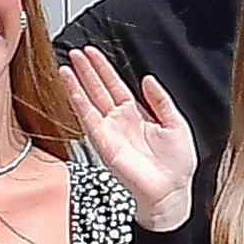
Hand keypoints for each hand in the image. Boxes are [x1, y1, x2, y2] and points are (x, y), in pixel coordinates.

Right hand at [62, 49, 198, 231]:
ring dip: (77, 84)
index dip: (104, 69)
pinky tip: (72, 89)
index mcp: (136, 114)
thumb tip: (148, 79)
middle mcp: (119, 121)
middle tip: (75, 52)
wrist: (172, 190)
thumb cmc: (176, 164)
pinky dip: (79, 103)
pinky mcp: (104, 144)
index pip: (116, 85)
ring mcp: (110, 131)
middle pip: (99, 89)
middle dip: (87, 71)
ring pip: (90, 102)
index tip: (92, 53)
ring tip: (66, 66)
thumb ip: (161, 101)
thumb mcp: (176, 124)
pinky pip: (89, 120)